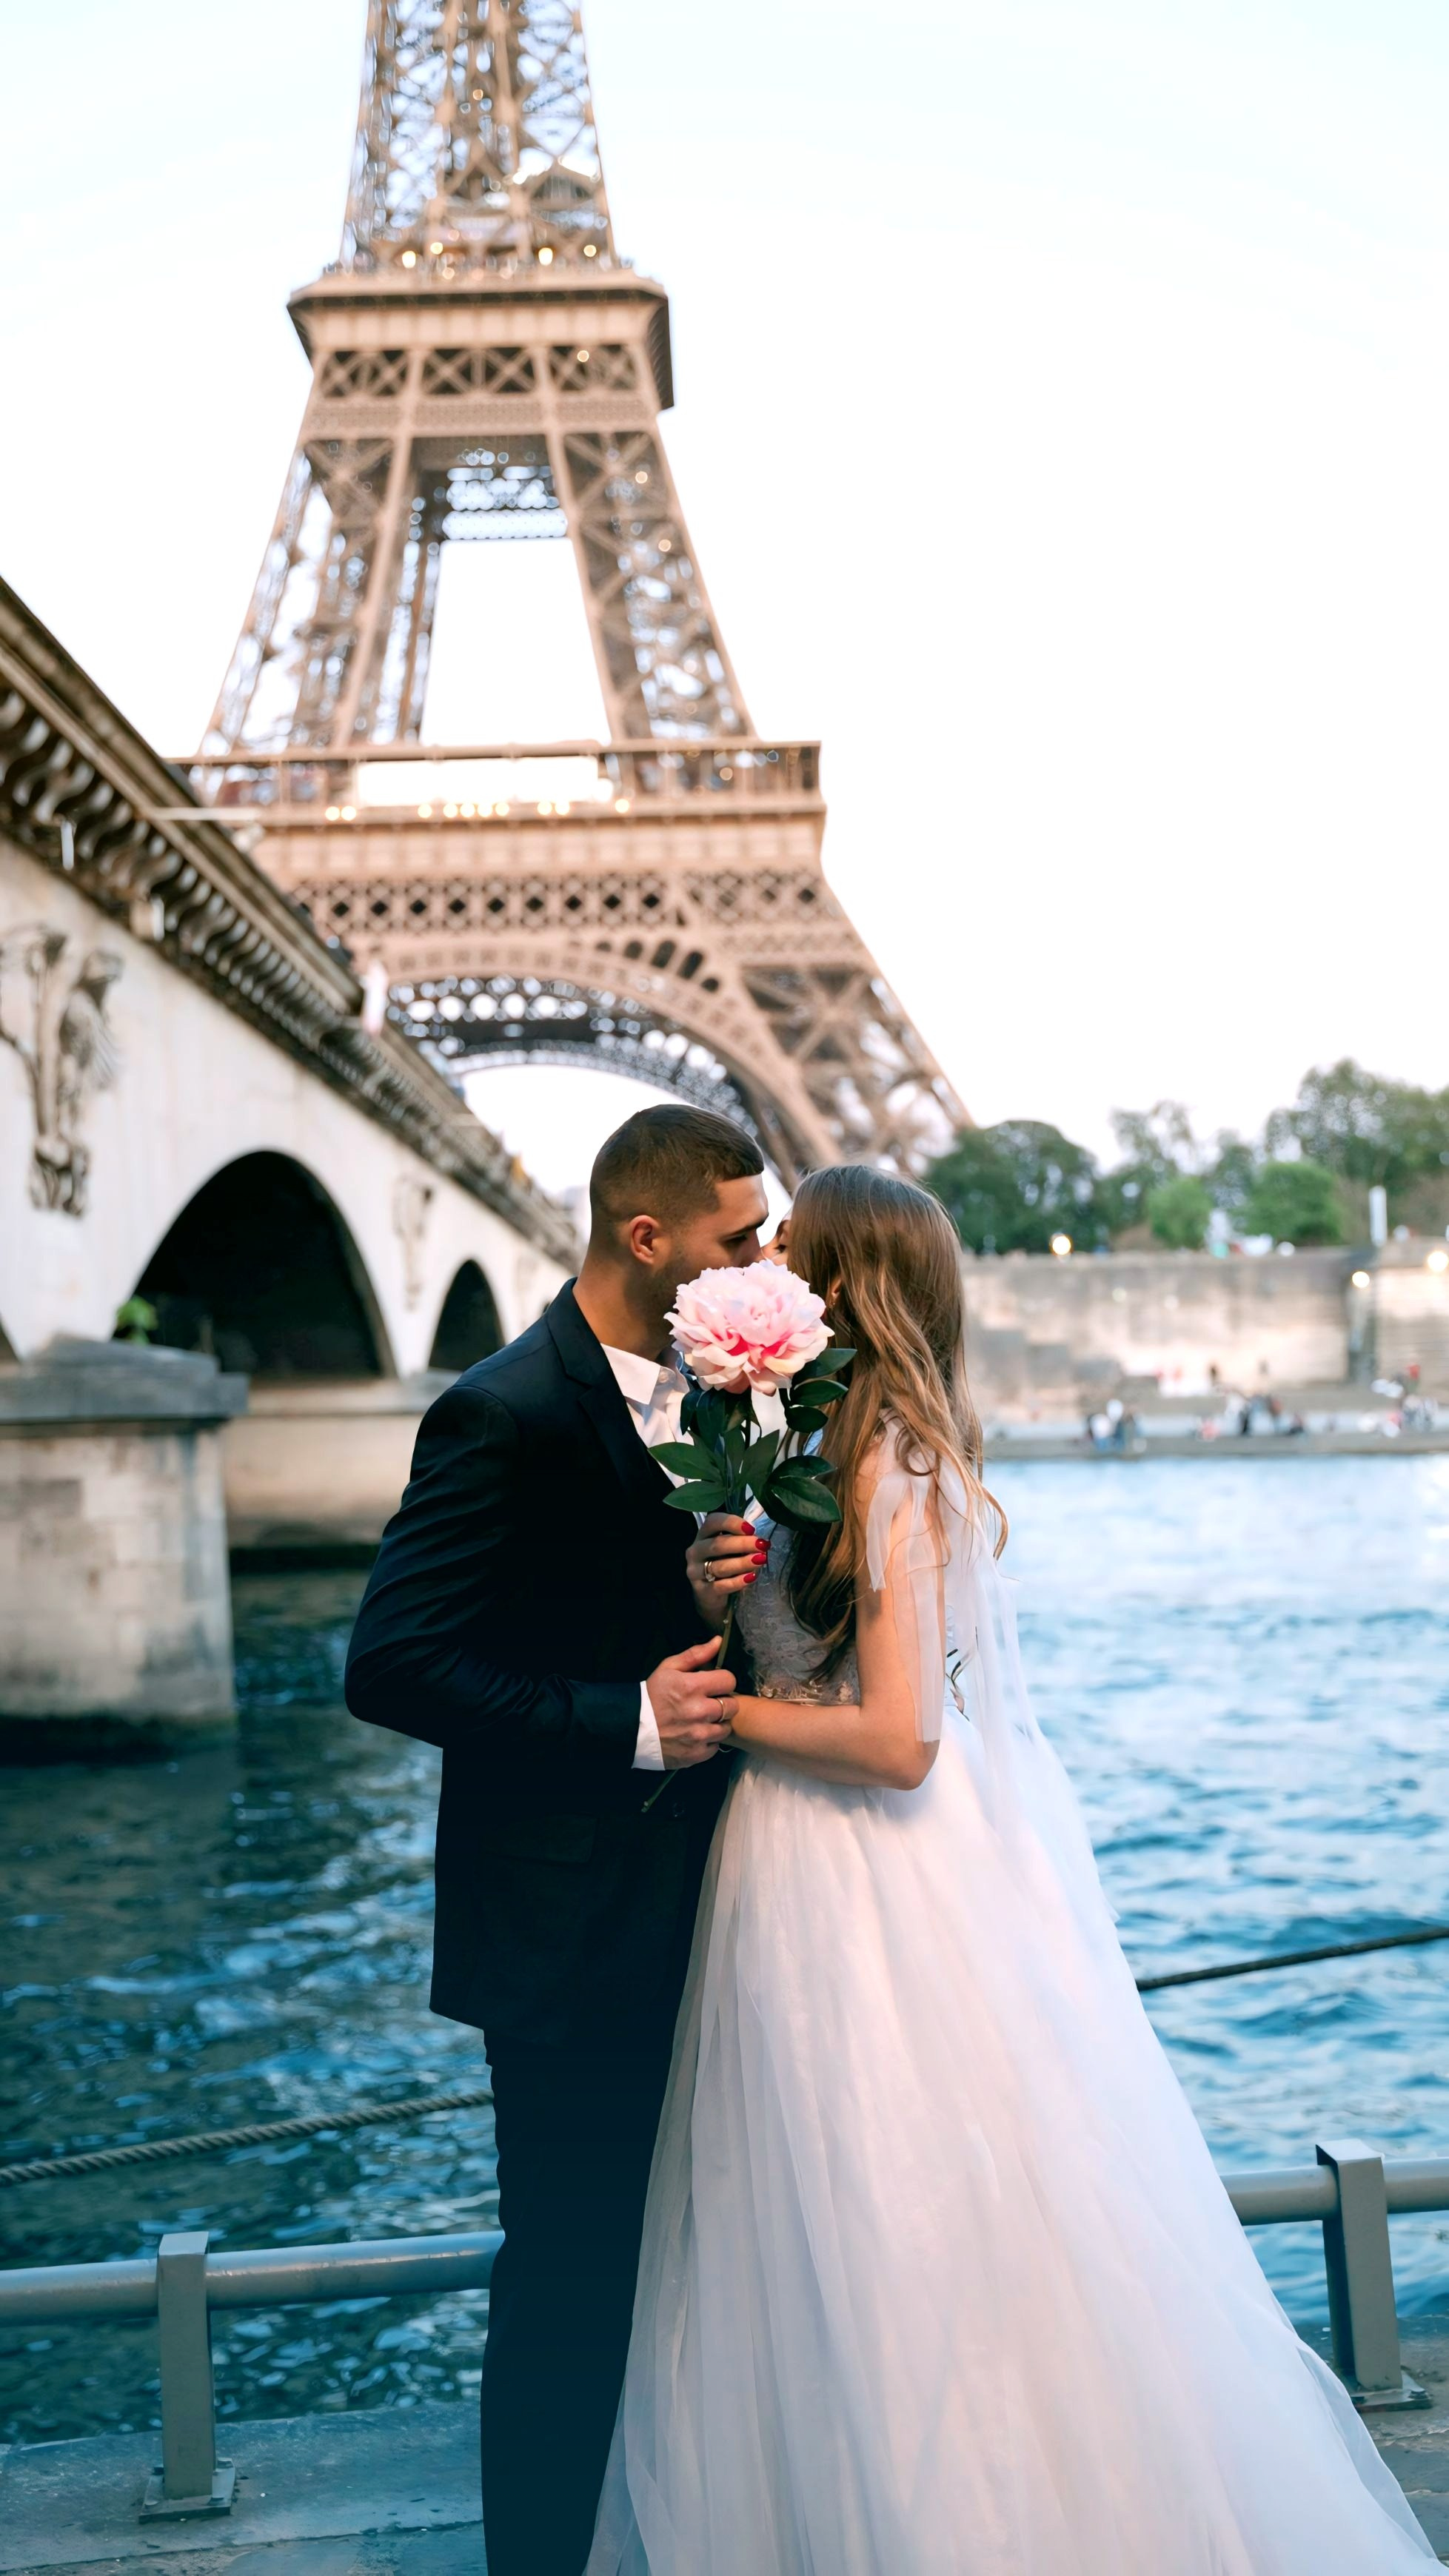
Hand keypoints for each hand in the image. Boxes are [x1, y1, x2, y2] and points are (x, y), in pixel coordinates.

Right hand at [645, 1638, 738, 1767]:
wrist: (630, 1729)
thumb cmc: (651, 1696)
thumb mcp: (668, 1668)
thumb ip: (696, 1655)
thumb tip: (718, 1641)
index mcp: (692, 1687)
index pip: (729, 1680)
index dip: (722, 1681)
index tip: (713, 1685)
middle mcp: (698, 1711)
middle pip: (732, 1705)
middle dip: (722, 1702)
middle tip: (708, 1704)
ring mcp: (698, 1735)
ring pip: (726, 1727)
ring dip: (717, 1724)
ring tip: (701, 1721)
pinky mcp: (696, 1754)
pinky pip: (715, 1746)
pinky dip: (708, 1742)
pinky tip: (695, 1735)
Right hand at [686, 1512, 768, 1631]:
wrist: (711, 1594)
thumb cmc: (723, 1563)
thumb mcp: (729, 1548)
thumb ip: (740, 1540)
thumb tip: (761, 1540)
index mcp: (703, 1535)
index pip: (713, 1522)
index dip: (732, 1523)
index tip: (752, 1529)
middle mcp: (695, 1551)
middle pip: (717, 1544)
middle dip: (742, 1544)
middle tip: (762, 1545)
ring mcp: (695, 1571)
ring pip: (719, 1566)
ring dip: (742, 1562)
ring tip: (761, 1560)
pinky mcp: (701, 1590)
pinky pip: (719, 1586)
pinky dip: (737, 1582)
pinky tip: (751, 1577)